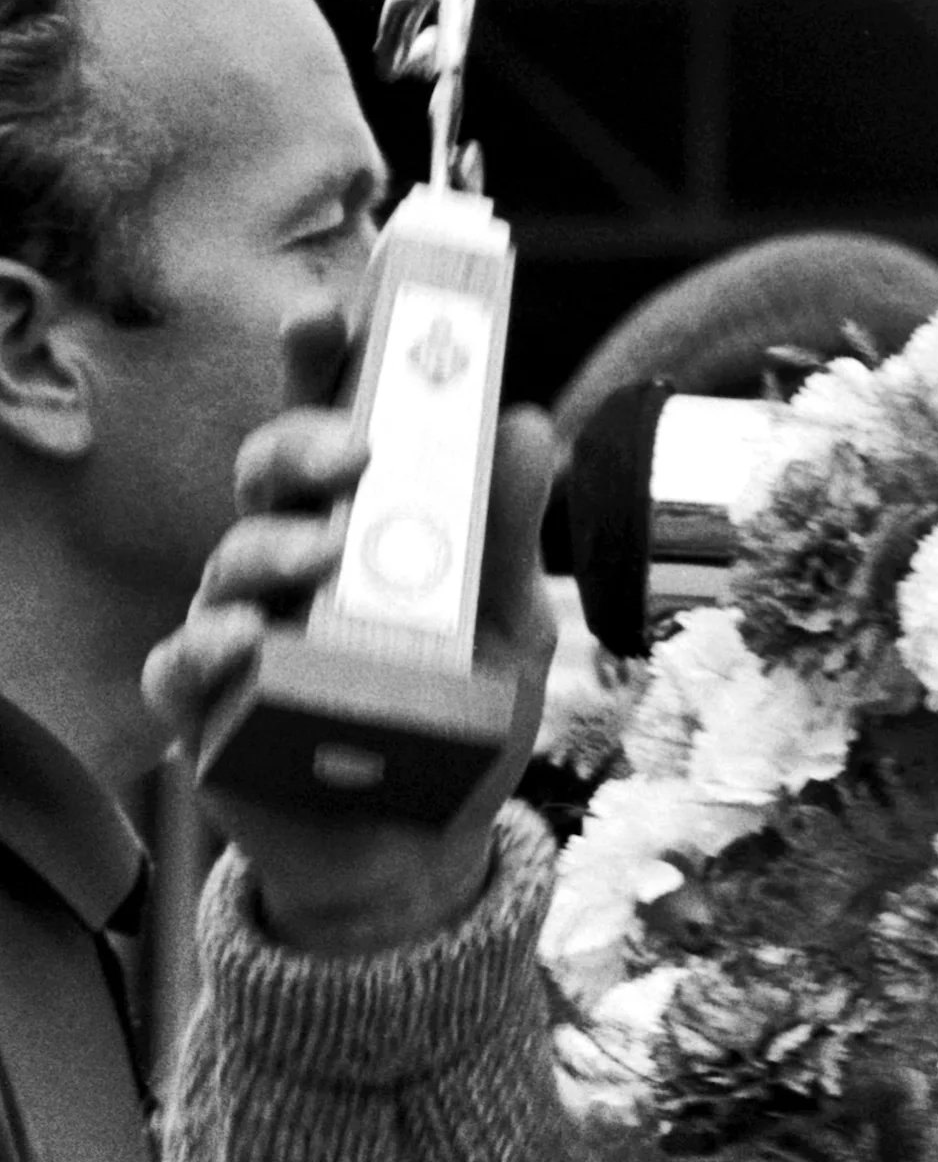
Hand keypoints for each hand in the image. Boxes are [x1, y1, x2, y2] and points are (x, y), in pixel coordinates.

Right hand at [141, 312, 560, 954]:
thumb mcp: (508, 624)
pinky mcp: (214, 708)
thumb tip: (528, 422)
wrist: (424, 851)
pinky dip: (206, 647)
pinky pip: (184, 665)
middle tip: (355, 450)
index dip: (323, 364)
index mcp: (364, 522)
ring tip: (321, 555)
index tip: (331, 311)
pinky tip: (243, 641)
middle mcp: (294, 561)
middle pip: (270, 474)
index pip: (334, 424)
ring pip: (229, 558)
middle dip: (301, 446)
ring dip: (270, 547)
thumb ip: (508, 531)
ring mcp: (247, 630)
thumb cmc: (459, 717)